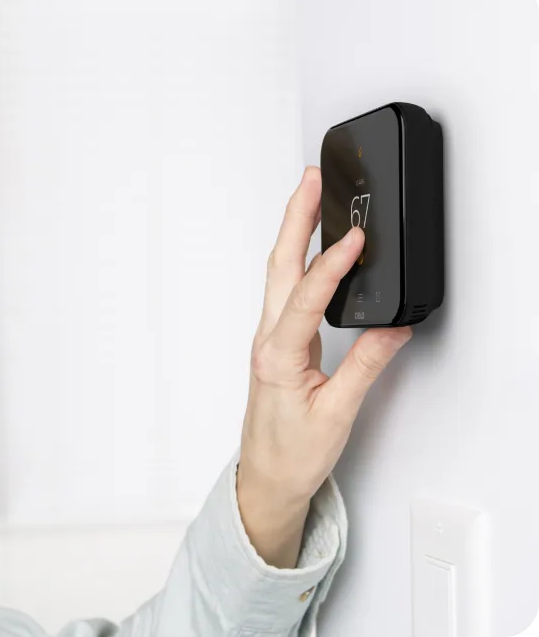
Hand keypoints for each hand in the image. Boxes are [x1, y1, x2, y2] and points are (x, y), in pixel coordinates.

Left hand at [236, 166, 411, 568]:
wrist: (266, 479)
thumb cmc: (291, 454)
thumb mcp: (337, 414)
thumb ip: (365, 368)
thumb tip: (392, 329)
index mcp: (277, 357)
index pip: (306, 299)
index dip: (332, 266)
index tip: (355, 238)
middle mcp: (267, 342)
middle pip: (280, 267)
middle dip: (295, 220)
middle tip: (311, 181)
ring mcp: (270, 341)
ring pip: (279, 275)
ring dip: (295, 234)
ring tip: (312, 198)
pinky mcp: (278, 344)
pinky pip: (287, 291)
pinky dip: (300, 261)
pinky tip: (315, 249)